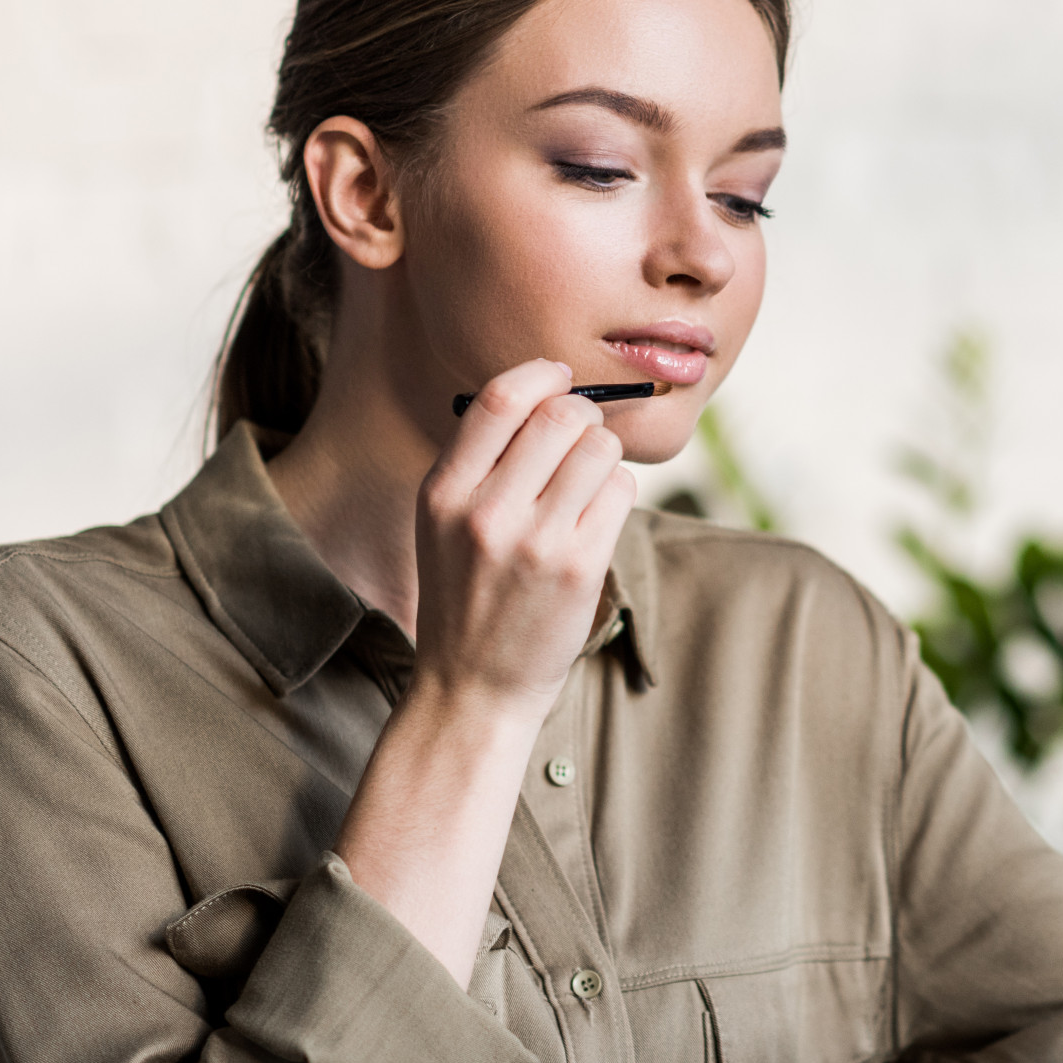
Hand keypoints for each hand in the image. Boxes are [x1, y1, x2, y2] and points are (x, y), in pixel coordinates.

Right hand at [411, 357, 637, 718]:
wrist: (473, 688)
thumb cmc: (467, 595)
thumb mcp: (444, 523)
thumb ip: (483, 460)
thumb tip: (553, 392)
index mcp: (443, 491)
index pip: (499, 399)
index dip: (541, 375)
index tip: (560, 378)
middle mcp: (485, 511)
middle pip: (562, 416)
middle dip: (583, 417)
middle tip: (582, 439)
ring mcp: (535, 540)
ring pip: (599, 449)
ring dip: (604, 456)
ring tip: (586, 486)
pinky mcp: (578, 567)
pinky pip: (619, 491)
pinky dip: (616, 492)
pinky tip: (595, 517)